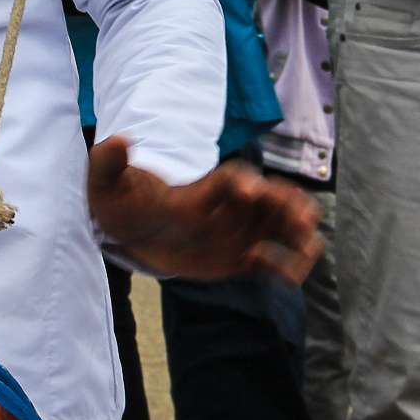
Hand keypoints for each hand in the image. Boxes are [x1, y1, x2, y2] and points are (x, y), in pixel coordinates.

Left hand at [87, 137, 322, 283]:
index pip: (227, 180)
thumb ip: (110, 162)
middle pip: (263, 200)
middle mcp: (226, 206)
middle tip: (303, 215)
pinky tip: (295, 278)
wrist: (134, 227)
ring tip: (311, 245)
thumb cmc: (123, 200)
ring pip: (274, 228)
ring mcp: (235, 231)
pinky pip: (267, 262)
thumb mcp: (108, 181)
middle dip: (284, 204)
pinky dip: (284, 267)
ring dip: (294, 233)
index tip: (250, 191)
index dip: (240, 183)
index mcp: (199, 188)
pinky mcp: (238, 257)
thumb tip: (117, 141)